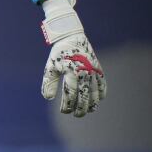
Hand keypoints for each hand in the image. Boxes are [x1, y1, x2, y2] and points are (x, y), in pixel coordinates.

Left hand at [39, 0, 105, 116]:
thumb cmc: (59, 54)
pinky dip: (101, 93)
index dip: (68, 105)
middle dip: (81, 109)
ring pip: (95, 92)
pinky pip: (102, 84)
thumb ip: (49, 83)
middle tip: (76, 115)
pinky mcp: (98, 69)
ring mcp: (92, 71)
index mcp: (71, 72)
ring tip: (88, 110)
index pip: (70, 95)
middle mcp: (84, 73)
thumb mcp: (50, 67)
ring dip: (92, 104)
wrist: (72, 37)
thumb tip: (48, 98)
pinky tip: (98, 100)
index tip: (64, 111)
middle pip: (84, 97)